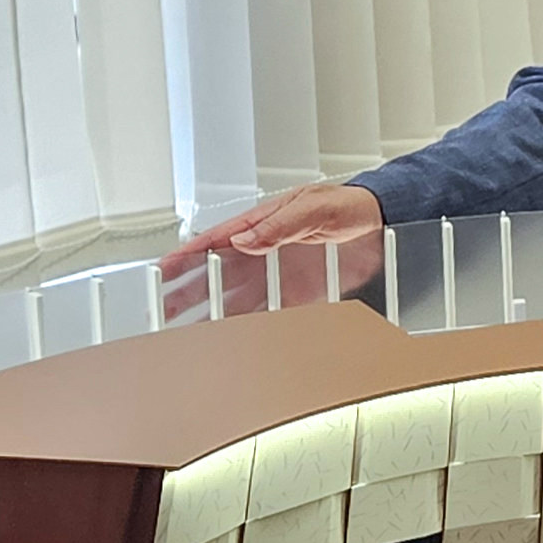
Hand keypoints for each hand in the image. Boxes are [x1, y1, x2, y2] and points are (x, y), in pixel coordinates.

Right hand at [157, 183, 385, 320]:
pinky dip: (252, 325)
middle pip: (216, 274)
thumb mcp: (311, 207)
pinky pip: (268, 311)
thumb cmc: (344, 204)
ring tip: (189, 331)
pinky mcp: (296, 292)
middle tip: (163, 308)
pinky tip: (236, 338)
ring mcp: (276, 273)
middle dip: (188, 291)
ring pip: (236, 297)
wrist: (379, 221)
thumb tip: (246, 240)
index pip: (212, 241)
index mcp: (259, 224)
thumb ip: (280, 225)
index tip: (163, 269)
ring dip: (214, 313)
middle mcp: (262, 251)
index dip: (186, 256)